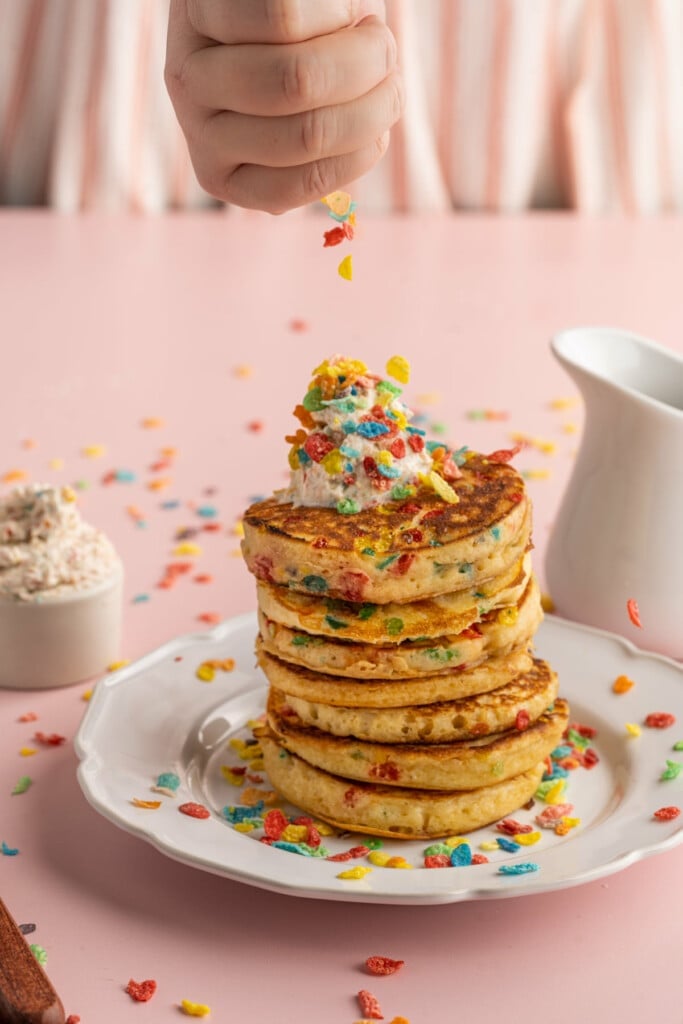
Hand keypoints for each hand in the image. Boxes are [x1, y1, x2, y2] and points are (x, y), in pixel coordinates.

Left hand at [165, 0, 402, 212]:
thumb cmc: (304, 52)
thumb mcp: (323, 110)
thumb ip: (340, 138)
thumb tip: (370, 139)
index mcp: (235, 180)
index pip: (311, 179)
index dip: (369, 137)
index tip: (388, 95)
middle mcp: (204, 140)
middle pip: (309, 132)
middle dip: (369, 91)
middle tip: (386, 51)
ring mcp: (192, 80)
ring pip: (296, 79)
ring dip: (357, 48)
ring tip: (368, 21)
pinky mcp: (197, 16)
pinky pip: (281, 19)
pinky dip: (329, 7)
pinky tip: (330, 1)